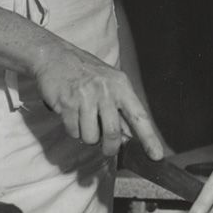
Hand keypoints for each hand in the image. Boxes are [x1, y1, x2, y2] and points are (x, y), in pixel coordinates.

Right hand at [31, 44, 164, 159]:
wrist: (55, 56)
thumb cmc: (86, 72)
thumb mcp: (110, 82)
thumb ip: (120, 107)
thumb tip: (129, 136)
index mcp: (121, 86)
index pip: (139, 116)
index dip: (149, 138)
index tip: (156, 155)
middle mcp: (105, 91)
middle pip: (113, 134)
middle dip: (110, 148)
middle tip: (107, 149)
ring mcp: (85, 97)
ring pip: (90, 137)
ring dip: (87, 136)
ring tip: (84, 121)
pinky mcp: (67, 103)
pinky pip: (73, 131)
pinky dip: (73, 130)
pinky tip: (72, 115)